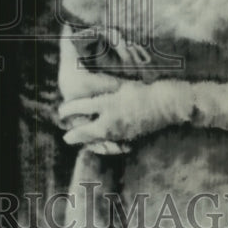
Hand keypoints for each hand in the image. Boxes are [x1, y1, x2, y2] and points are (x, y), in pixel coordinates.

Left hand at [62, 79, 189, 146]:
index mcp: (108, 103)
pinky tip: (97, 144)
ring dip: (86, 141)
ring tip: (78, 142)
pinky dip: (102, 144)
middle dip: (74, 134)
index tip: (61, 111)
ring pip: (98, 140)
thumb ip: (103, 86)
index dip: (68, 110)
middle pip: (86, 131)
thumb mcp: (120, 84)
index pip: (81, 108)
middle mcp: (111, 120)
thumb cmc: (143, 89)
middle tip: (65, 137)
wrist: (165, 105)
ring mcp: (120, 132)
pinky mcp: (129, 138)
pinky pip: (111, 144)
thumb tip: (84, 83)